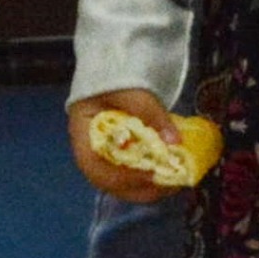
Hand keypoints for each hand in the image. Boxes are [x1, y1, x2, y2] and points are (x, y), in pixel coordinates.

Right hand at [69, 88, 187, 199]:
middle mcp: (90, 153)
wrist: (111, 68)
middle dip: (140, 189)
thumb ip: (151, 113)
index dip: (121, 178)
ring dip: (148, 188)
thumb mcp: (131, 91)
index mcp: (83, 135)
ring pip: (122, 184)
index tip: (151, 176)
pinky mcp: (120, 155)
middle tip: (169, 185)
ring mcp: (104, 156)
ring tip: (175, 183)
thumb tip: (175, 141)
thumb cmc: (114, 77)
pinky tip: (170, 174)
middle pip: (109, 183)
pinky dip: (151, 178)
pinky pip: (132, 174)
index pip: (94, 167)